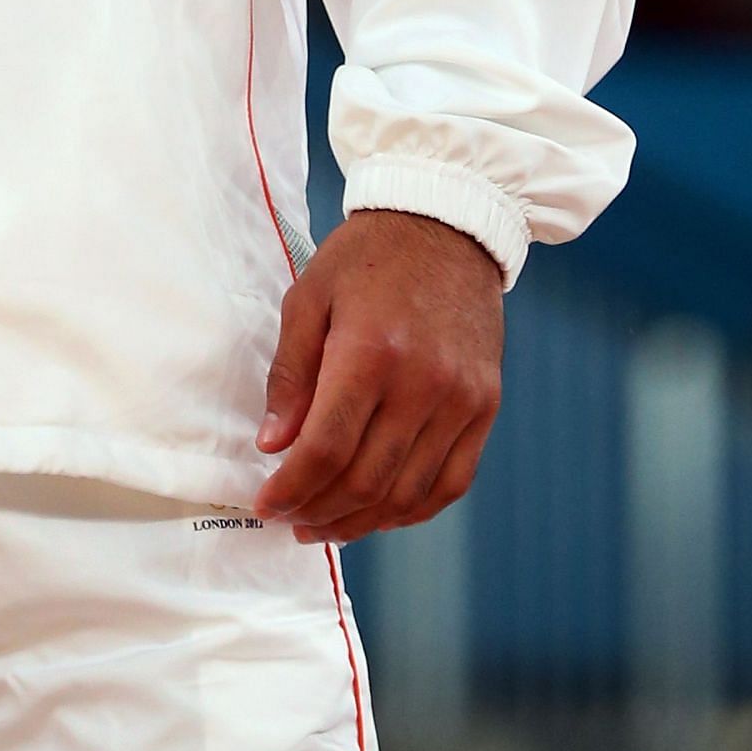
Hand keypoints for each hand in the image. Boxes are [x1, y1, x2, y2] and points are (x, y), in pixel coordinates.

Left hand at [253, 210, 503, 545]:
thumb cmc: (366, 259)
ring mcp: (461, 399)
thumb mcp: (309, 298)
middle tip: (290, 520)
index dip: (290, 488)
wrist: (445, 226)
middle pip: (366, 479)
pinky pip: (452, 482)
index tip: (265, 505)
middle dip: (319, 511)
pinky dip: (413, 509)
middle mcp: (422, 383)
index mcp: (369, 352)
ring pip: (409, 492)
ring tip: (326, 524)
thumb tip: (273, 445)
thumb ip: (291, 376)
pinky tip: (380, 514)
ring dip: (362, 521)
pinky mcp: (485, 406)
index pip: (326, 448)